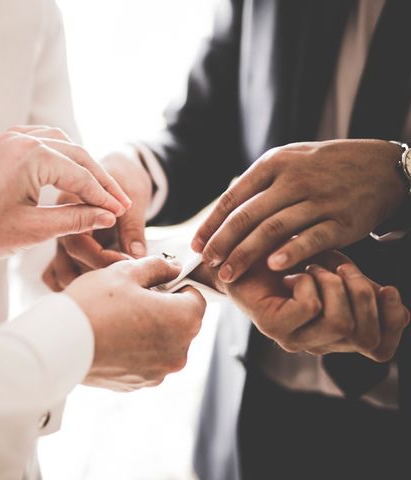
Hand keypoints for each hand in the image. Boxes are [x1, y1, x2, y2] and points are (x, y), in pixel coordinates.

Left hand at [0, 126, 130, 266]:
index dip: (104, 198)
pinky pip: (44, 142)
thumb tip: (107, 216)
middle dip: (100, 181)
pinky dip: (63, 155)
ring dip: (83, 166)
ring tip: (100, 189)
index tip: (121, 213)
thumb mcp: (34, 229)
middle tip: (120, 202)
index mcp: (32, 156)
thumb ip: (75, 219)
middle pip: (78, 156)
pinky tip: (72, 170)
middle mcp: (24, 139)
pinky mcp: (5, 145)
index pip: (81, 177)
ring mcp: (12, 138)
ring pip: (63, 145)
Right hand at [43, 145, 152, 290]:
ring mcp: (63, 236)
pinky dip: (74, 281)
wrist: (123, 168)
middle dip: (94, 275)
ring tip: (110, 290)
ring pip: (61, 269)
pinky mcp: (70, 247)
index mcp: (69, 203)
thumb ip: (132, 228)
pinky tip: (96, 289)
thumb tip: (137, 256)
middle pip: (66, 260)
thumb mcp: (133, 198)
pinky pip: (61, 270)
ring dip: (82, 283)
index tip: (128, 267)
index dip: (103, 259)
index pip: (78, 242)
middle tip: (123, 283)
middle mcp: (61, 222)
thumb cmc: (126, 176)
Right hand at [65, 256, 205, 390]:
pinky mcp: (138, 384)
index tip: (156, 283)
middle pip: (181, 322)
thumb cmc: (93, 306)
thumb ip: (157, 267)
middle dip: (163, 308)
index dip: (177, 286)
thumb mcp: (126, 272)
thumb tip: (173, 268)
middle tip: (131, 297)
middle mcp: (178, 352)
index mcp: (183, 321)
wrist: (58, 346)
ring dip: (149, 329)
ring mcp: (158, 372)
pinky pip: (145, 360)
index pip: (196, 298)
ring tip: (118, 318)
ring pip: (162, 342)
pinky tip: (112, 336)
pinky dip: (135, 348)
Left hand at [191, 251, 409, 361]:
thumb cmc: (292, 261)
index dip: (392, 321)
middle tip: (342, 269)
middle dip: (362, 294)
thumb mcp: (336, 271)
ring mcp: (294, 340)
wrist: (245, 256)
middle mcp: (319, 344)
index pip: (380, 349)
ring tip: (314, 268)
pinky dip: (309, 283)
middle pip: (364, 336)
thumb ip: (362, 287)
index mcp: (339, 335)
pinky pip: (310, 307)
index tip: (388, 288)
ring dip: (334, 285)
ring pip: (340, 323)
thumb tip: (389, 295)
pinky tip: (294, 274)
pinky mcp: (273, 327)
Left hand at [193, 140, 407, 282]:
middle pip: (248, 216)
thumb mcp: (290, 161)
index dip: (212, 224)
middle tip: (207, 264)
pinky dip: (290, 252)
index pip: (233, 198)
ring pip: (273, 229)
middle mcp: (294, 179)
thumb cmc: (325, 167)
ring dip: (246, 254)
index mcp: (274, 163)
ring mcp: (319, 199)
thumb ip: (259, 184)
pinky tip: (271, 266)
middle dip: (222, 243)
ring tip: (228, 274)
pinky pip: (310, 238)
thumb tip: (222, 213)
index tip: (197, 245)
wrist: (382, 166)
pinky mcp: (342, 221)